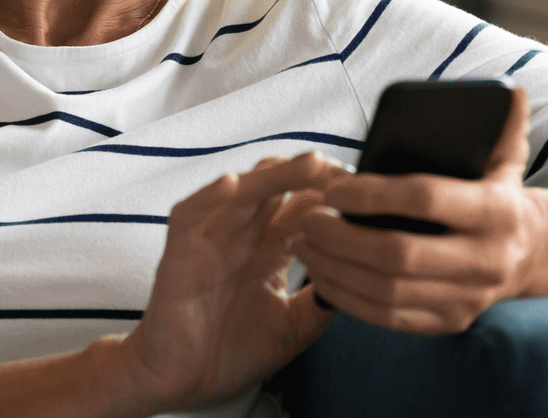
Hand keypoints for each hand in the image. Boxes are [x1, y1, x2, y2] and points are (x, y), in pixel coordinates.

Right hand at [113, 153, 344, 412]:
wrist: (183, 383)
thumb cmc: (232, 351)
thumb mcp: (294, 326)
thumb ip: (324, 299)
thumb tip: (365, 277)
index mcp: (269, 249)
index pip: (303, 206)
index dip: (333, 197)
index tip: (367, 196)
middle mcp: (242, 236)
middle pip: (278, 187)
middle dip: (313, 176)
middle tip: (347, 175)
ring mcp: (211, 240)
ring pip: (242, 191)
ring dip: (276, 174)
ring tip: (311, 164)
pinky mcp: (180, 253)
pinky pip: (189, 215)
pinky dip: (207, 197)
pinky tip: (231, 185)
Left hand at [290, 87, 545, 333]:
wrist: (531, 253)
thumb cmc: (499, 192)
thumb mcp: (507, 157)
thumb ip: (503, 124)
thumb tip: (512, 91)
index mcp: (497, 211)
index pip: (426, 199)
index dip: (373, 194)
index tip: (332, 188)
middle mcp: (487, 260)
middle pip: (399, 254)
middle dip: (341, 237)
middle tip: (305, 219)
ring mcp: (469, 298)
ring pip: (387, 292)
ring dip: (335, 269)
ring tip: (302, 245)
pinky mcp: (451, 322)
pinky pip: (389, 318)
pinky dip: (348, 299)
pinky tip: (321, 276)